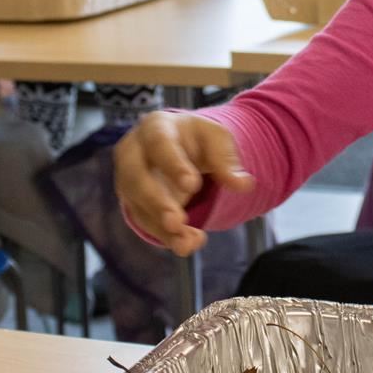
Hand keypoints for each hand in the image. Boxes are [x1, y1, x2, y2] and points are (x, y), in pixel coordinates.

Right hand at [113, 111, 255, 256]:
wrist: (180, 148)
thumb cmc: (196, 140)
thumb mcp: (216, 140)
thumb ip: (227, 160)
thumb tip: (244, 185)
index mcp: (155, 127)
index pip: (159, 144)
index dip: (173, 165)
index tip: (193, 186)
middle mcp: (133, 153)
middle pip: (136, 178)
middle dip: (156, 202)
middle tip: (178, 222)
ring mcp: (128, 181)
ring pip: (138, 206)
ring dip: (162, 227)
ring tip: (188, 242)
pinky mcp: (133, 204)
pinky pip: (145, 223)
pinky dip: (166, 237)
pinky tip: (187, 245)